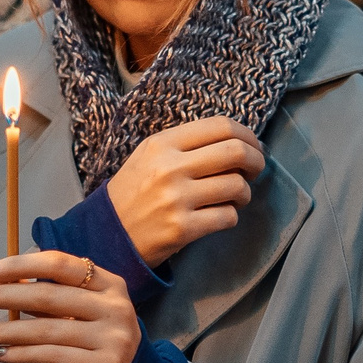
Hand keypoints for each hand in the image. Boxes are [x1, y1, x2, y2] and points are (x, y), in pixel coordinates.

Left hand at [0, 251, 141, 362]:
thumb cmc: (96, 339)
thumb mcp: (81, 310)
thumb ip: (48, 293)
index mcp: (109, 283)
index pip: (58, 265)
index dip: (18, 265)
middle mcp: (115, 306)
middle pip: (45, 297)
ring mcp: (114, 338)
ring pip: (44, 330)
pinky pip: (52, 357)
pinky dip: (19, 354)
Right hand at [104, 117, 264, 265]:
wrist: (106, 236)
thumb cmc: (133, 193)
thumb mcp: (149, 156)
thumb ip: (186, 145)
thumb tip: (237, 141)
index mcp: (162, 144)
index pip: (221, 126)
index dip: (248, 135)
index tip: (253, 147)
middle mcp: (169, 167)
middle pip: (236, 152)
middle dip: (256, 161)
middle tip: (254, 171)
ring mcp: (176, 199)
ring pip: (237, 186)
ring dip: (244, 193)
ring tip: (234, 198)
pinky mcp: (182, 228)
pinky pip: (228, 216)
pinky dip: (230, 216)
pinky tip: (218, 216)